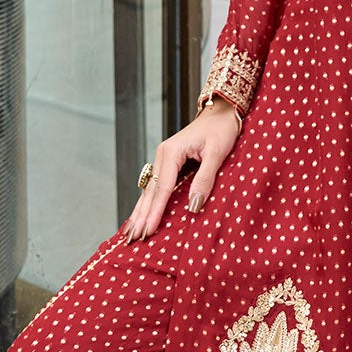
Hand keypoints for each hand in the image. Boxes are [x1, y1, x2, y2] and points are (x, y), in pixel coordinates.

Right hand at [122, 97, 241, 239]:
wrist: (221, 113)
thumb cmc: (221, 130)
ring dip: (140, 212)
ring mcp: (163, 160)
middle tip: (132, 238)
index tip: (148, 231)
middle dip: (140, 216)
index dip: (155, 212)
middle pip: (149, 192)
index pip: (161, 189)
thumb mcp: (217, 154)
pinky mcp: (168, 164)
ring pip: (149, 190)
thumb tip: (194, 206)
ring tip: (130, 232)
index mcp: (171, 153)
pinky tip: (141, 215)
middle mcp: (162, 156)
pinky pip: (155, 187)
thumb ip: (205, 179)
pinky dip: (148, 203)